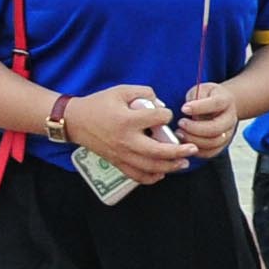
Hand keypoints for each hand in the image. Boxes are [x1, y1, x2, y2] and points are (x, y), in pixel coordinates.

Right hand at [66, 89, 193, 185]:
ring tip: (184, 162)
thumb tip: (160, 104)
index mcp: (127, 120)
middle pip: (158, 151)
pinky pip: (137, 176)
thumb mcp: (120, 90)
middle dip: (179, 151)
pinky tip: (162, 172)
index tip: (165, 113)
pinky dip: (152, 177)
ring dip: (170, 166)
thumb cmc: (99, 104)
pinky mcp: (117, 163)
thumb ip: (144, 92)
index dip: (166, 114)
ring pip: (151, 167)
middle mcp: (126, 140)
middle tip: (193, 149)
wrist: (75, 121)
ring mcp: (121, 154)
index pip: (158, 119)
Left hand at [175, 84, 241, 156]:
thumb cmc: (207, 97)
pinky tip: (185, 142)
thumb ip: (195, 98)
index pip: (216, 104)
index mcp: (226, 101)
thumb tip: (187, 111)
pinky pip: (211, 152)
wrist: (222, 106)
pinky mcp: (222, 144)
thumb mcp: (201, 89)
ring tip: (179, 134)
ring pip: (213, 142)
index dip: (199, 107)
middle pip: (216, 128)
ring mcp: (228, 133)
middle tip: (180, 123)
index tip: (183, 108)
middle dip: (195, 128)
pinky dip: (196, 150)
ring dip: (194, 140)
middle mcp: (230, 118)